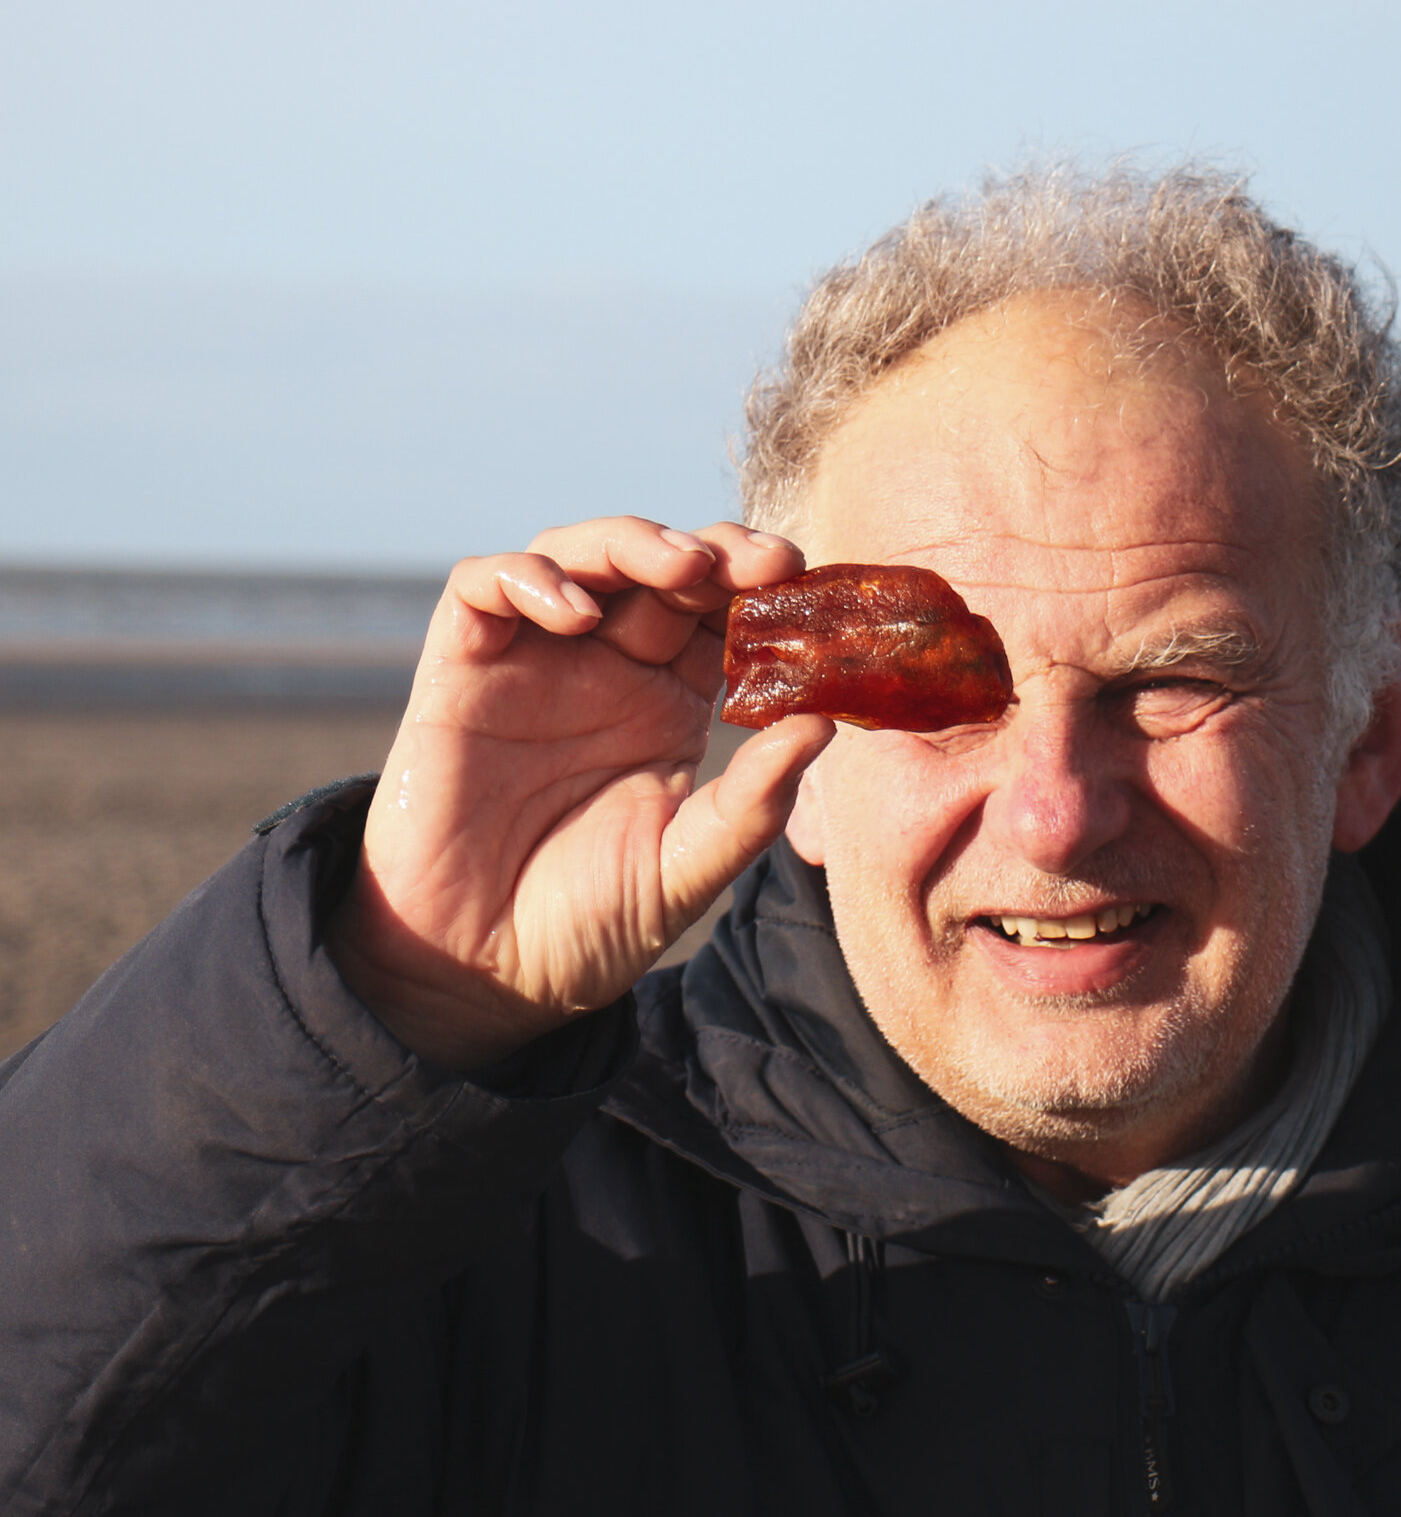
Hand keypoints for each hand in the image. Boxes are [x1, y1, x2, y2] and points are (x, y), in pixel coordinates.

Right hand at [326, 517, 833, 1068]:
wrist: (479, 973)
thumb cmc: (586, 924)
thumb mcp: (686, 869)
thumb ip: (751, 804)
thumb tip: (825, 726)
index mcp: (668, 706)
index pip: (722, 619)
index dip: (763, 594)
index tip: (809, 590)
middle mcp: (605, 670)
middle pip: (662, 571)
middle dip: (718, 553)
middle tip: (766, 563)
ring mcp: (532, 662)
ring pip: (579, 555)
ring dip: (633, 543)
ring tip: (683, 567)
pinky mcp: (460, 669)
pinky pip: (483, 588)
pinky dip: (529, 578)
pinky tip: (576, 614)